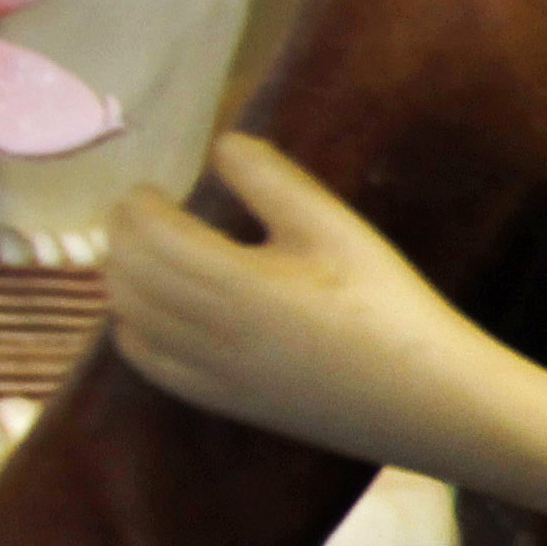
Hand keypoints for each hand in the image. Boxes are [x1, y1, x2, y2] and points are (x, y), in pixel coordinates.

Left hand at [109, 136, 517, 479]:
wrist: (424, 396)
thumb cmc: (388, 304)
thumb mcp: (338, 228)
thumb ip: (273, 181)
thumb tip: (222, 146)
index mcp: (237, 281)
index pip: (152, 235)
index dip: (138, 206)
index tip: (149, 188)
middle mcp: (207, 329)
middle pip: (131, 274)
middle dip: (122, 236)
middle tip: (137, 214)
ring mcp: (208, 370)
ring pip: (130, 317)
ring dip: (122, 278)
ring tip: (140, 254)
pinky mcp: (220, 399)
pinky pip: (148, 363)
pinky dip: (130, 329)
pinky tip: (144, 314)